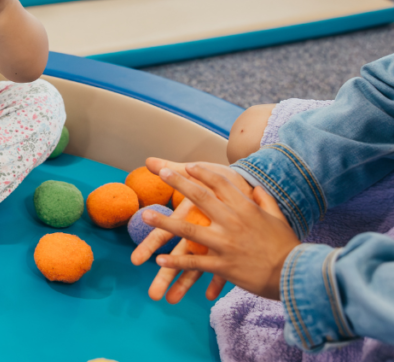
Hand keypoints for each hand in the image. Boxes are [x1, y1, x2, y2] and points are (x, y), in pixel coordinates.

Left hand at [141, 163, 299, 302]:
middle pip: (200, 198)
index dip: (203, 173)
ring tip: (145, 216)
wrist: (297, 275)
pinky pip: (195, 263)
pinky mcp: (223, 266)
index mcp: (246, 209)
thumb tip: (254, 186)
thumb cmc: (286, 246)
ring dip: (164, 223)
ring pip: (189, 231)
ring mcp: (226, 244)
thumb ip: (264, 200)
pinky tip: (159, 261)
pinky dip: (176, 262)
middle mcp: (233, 222)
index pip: (221, 184)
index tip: (189, 165)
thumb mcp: (277, 218)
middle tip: (163, 173)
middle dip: (179, 183)